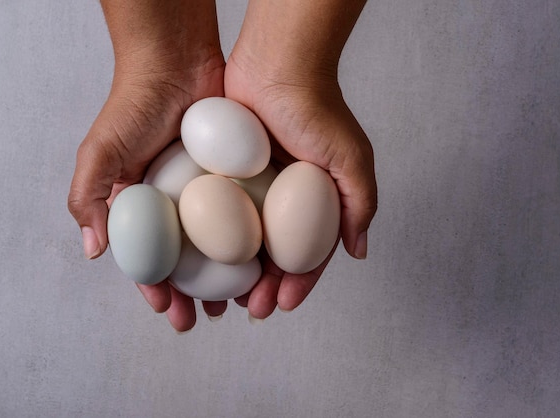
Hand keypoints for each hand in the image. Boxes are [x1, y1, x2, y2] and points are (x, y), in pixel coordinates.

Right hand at [67, 0, 224, 331]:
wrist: (176, 61)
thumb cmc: (132, 105)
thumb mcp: (100, 151)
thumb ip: (87, 197)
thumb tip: (94, 251)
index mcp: (141, 206)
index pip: (148, 259)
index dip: (157, 289)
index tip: (172, 312)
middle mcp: (176, 204)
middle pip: (188, 261)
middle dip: (197, 294)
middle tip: (210, 318)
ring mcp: (208, 193)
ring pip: (221, 246)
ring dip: (229, 276)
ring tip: (242, 300)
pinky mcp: (236, 177)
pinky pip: (246, 215)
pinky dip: (253, 240)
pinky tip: (264, 261)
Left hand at [223, 24, 377, 320]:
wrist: (276, 64)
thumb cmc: (318, 109)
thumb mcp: (352, 160)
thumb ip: (360, 205)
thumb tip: (358, 252)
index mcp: (315, 201)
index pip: (308, 254)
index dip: (298, 283)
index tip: (282, 304)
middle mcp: (283, 199)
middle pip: (272, 254)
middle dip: (264, 286)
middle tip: (251, 309)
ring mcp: (253, 188)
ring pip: (242, 241)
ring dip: (234, 272)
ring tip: (222, 297)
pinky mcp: (223, 173)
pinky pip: (216, 214)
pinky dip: (210, 240)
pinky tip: (200, 260)